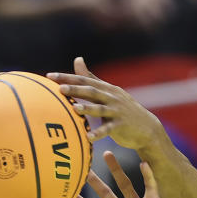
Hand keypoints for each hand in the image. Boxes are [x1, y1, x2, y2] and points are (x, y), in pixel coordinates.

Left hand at [47, 57, 167, 149]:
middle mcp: (111, 97)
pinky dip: (99, 134)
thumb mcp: (108, 92)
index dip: (67, 78)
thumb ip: (92, 78)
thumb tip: (77, 59)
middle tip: (60, 89)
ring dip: (87, 108)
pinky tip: (89, 138)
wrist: (146, 128)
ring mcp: (117, 111)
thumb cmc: (122, 110)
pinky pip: (108, 130)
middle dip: (76, 89)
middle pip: (91, 91)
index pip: (84, 80)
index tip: (49, 77)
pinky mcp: (121, 126)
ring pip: (100, 109)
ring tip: (74, 109)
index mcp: (105, 89)